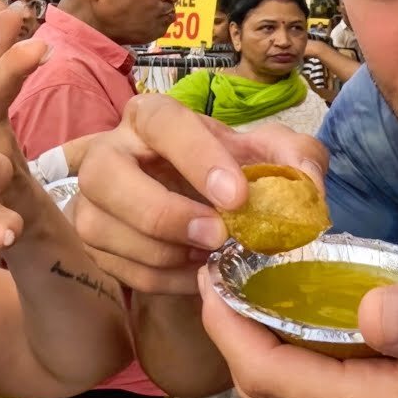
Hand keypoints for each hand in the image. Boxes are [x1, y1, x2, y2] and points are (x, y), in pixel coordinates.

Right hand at [72, 94, 328, 294]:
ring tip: (211, 256)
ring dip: (165, 253)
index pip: (162, 124)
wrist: (195, 201)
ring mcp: (90, 201)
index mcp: (150, 118)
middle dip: (163, 212)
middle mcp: (107, 152)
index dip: (197, 158)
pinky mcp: (90, 244)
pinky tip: (197, 273)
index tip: (238, 196)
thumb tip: (308, 182)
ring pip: (103, 228)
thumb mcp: (267, 154)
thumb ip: (295, 157)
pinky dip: (165, 280)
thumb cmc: (226, 170)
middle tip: (217, 236)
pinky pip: (121, 270)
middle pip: (106, 176)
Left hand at [198, 271, 397, 397]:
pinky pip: (310, 393)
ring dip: (252, 343)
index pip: (272, 376)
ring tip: (245, 283)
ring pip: (283, 395)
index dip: (229, 328)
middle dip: (229, 333)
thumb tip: (372, 311)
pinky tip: (291, 310)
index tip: (212, 274)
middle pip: (265, 390)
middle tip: (218, 270)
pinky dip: (285, 354)